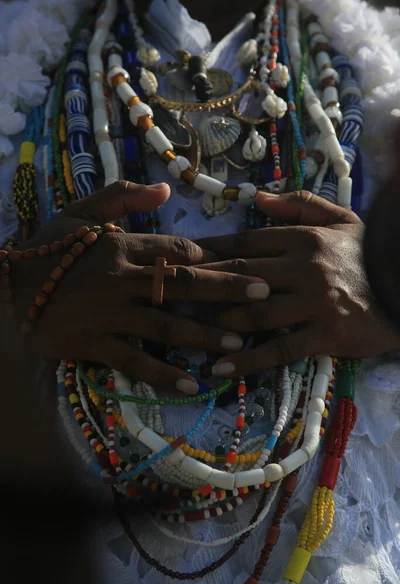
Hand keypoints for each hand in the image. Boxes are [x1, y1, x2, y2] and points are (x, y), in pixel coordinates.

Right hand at [8, 182, 269, 391]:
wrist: (7, 289)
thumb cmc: (48, 247)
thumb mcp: (80, 211)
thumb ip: (123, 195)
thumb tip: (166, 189)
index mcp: (121, 245)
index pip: (176, 250)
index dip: (212, 257)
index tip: (242, 263)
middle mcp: (120, 279)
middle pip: (182, 284)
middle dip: (226, 289)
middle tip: (264, 294)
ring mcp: (107, 314)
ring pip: (165, 324)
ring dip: (203, 333)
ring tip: (238, 342)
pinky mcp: (93, 344)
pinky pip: (133, 361)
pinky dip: (162, 373)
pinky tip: (191, 383)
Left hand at [197, 191, 399, 376]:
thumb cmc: (369, 253)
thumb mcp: (342, 219)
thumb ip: (300, 204)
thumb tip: (259, 200)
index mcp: (303, 238)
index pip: (245, 242)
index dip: (208, 250)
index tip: (178, 258)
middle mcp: (304, 267)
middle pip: (240, 275)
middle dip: (200, 285)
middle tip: (166, 294)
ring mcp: (314, 302)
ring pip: (254, 312)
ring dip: (216, 323)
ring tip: (185, 332)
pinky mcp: (326, 334)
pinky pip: (279, 348)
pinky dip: (248, 360)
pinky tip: (221, 367)